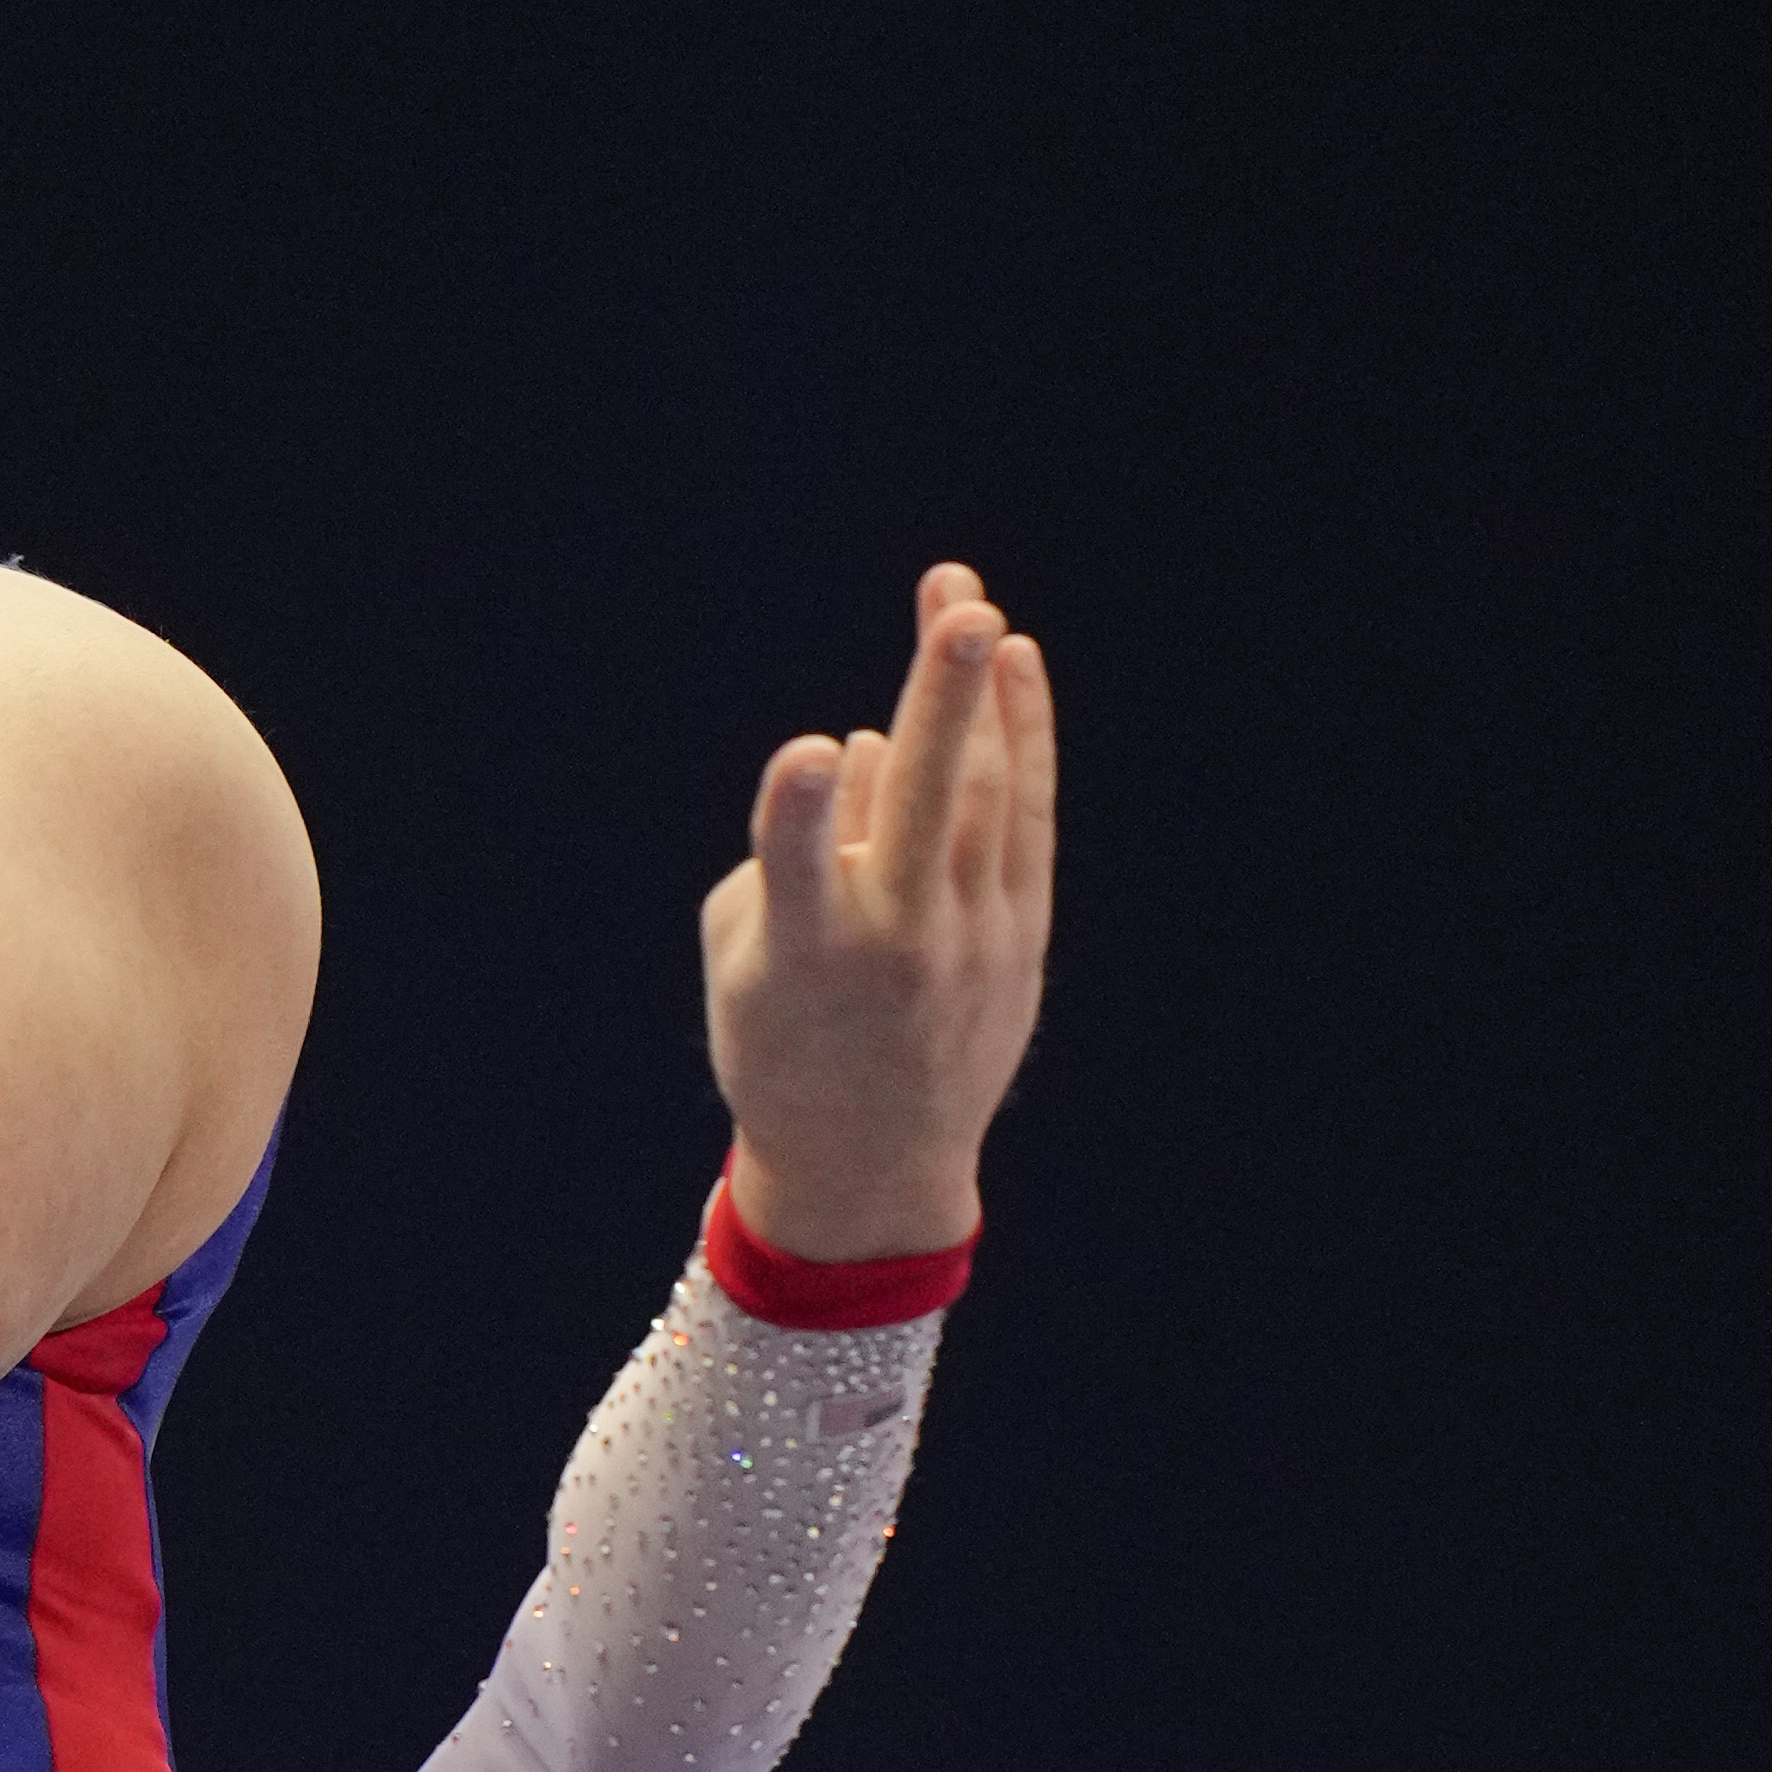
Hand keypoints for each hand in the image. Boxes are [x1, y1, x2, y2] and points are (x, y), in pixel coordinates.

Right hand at [700, 567, 1060, 1260]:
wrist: (868, 1166)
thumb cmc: (779, 1039)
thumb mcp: (747, 958)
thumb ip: (795, 852)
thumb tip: (876, 749)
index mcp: (802, 955)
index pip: (800, 870)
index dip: (805, 809)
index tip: (818, 751)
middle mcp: (892, 945)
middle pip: (924, 809)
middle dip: (940, 704)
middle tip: (962, 608)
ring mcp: (967, 940)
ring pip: (981, 797)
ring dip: (978, 694)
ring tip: (968, 605)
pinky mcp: (1019, 935)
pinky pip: (1024, 815)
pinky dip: (1022, 738)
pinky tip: (1016, 666)